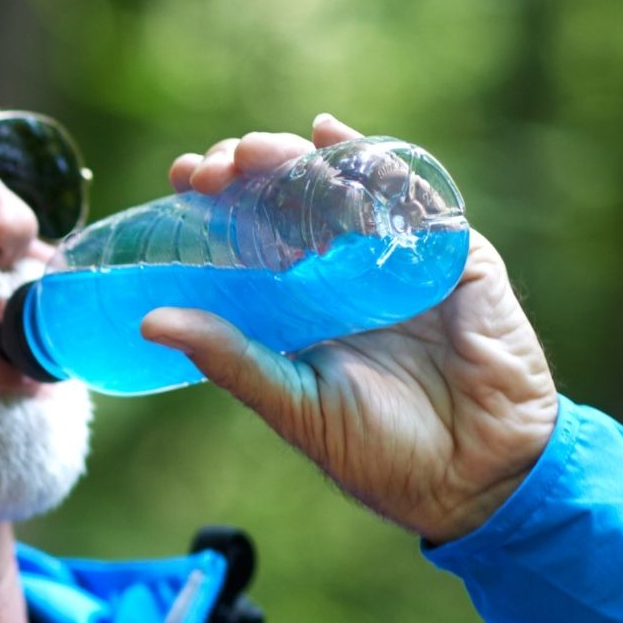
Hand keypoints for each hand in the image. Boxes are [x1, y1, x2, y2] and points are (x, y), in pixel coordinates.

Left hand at [142, 114, 558, 542]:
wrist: (472, 481)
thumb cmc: (382, 454)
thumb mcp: (293, 403)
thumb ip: (231, 359)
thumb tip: (150, 322)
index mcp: (307, 303)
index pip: (257, 234)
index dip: (222, 202)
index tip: (182, 179)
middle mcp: (351, 273)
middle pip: (296, 200)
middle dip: (252, 172)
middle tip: (213, 167)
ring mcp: (404, 261)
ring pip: (348, 190)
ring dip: (299, 162)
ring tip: (256, 152)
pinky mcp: (457, 259)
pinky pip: (417, 201)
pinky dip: (377, 165)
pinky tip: (335, 141)